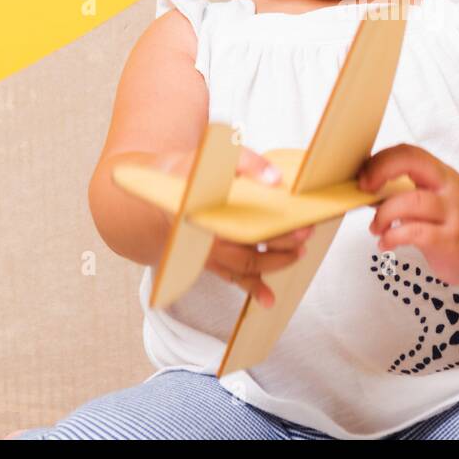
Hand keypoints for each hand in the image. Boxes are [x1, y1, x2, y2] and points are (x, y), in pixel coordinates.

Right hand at [149, 145, 313, 308]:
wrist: (153, 192)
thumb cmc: (187, 174)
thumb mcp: (214, 158)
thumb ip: (247, 163)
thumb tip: (275, 179)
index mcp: (209, 216)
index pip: (250, 228)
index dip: (277, 231)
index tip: (301, 226)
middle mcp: (207, 241)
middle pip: (250, 251)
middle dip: (282, 247)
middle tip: (305, 236)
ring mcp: (207, 254)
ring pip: (244, 267)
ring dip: (273, 265)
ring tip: (297, 256)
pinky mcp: (209, 261)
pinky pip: (231, 279)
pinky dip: (252, 288)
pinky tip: (269, 300)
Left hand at [357, 143, 458, 288]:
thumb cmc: (455, 223)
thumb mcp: (435, 199)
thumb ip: (406, 192)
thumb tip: (366, 189)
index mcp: (441, 175)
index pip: (410, 152)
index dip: (381, 160)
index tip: (363, 176)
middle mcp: (449, 189)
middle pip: (412, 165)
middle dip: (380, 171)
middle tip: (364, 190)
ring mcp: (452, 214)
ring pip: (411, 201)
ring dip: (383, 214)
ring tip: (376, 228)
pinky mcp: (450, 240)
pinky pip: (415, 233)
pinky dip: (393, 237)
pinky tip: (386, 243)